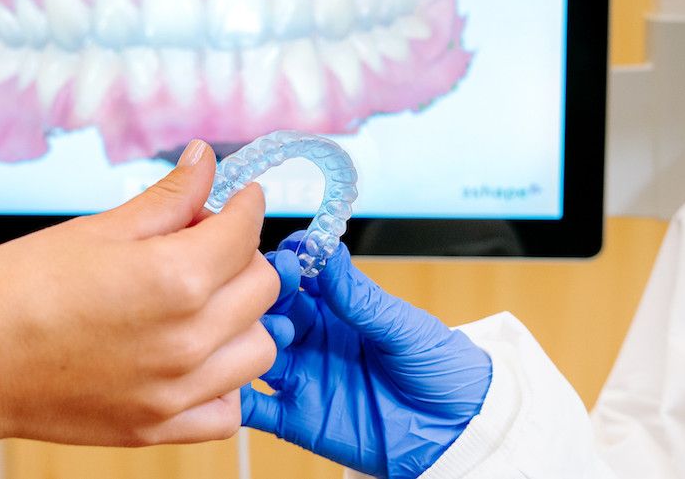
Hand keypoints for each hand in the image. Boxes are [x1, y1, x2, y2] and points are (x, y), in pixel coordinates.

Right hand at [0, 140, 279, 447]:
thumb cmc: (15, 292)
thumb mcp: (95, 230)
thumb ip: (167, 199)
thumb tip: (205, 161)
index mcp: (173, 279)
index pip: (244, 233)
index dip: (245, 206)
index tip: (239, 199)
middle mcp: (187, 339)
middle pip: (262, 288)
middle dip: (242, 255)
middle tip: (203, 244)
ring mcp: (176, 390)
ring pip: (259, 348)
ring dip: (241, 318)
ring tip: (200, 302)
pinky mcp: (159, 427)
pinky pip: (228, 410)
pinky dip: (223, 382)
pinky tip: (193, 357)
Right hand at [241, 233, 492, 478]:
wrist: (459, 433)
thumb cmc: (443, 371)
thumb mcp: (405, 329)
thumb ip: (360, 299)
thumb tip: (327, 252)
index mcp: (340, 310)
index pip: (299, 279)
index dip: (288, 265)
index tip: (288, 255)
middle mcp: (313, 339)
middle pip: (270, 311)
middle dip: (261, 300)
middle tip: (262, 295)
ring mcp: (302, 377)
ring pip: (253, 352)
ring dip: (246, 341)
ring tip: (256, 336)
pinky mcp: (296, 418)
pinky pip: (253, 408)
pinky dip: (232, 396)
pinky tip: (224, 383)